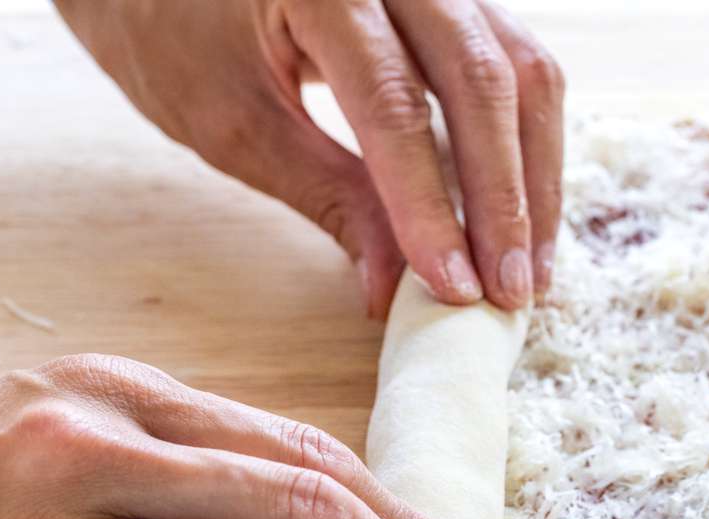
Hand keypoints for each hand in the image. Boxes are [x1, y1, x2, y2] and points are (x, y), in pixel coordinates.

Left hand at [54, 0, 564, 316]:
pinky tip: (520, 217)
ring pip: (523, 71)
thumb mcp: (235, 125)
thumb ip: (328, 198)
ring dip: (534, 179)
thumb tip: (393, 288)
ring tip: (528, 271)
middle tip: (510, 295)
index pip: (396, 104)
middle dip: (504, 200)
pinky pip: (515, 67)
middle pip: (484, 81)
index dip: (432, 206)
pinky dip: (524, 147)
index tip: (455, 287)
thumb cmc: (174, 33)